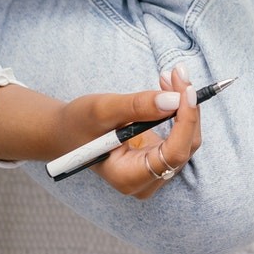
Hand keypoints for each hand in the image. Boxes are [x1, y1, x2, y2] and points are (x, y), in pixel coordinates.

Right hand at [58, 64, 202, 198]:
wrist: (67, 132)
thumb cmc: (78, 124)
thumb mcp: (102, 110)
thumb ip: (137, 107)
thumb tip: (174, 100)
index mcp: (129, 177)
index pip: (174, 154)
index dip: (186, 121)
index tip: (187, 90)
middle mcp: (147, 180)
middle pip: (185, 145)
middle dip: (187, 107)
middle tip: (178, 73)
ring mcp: (154, 170)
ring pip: (186, 138)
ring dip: (184, 104)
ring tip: (170, 77)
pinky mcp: (158, 156)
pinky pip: (179, 133)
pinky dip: (179, 109)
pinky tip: (169, 87)